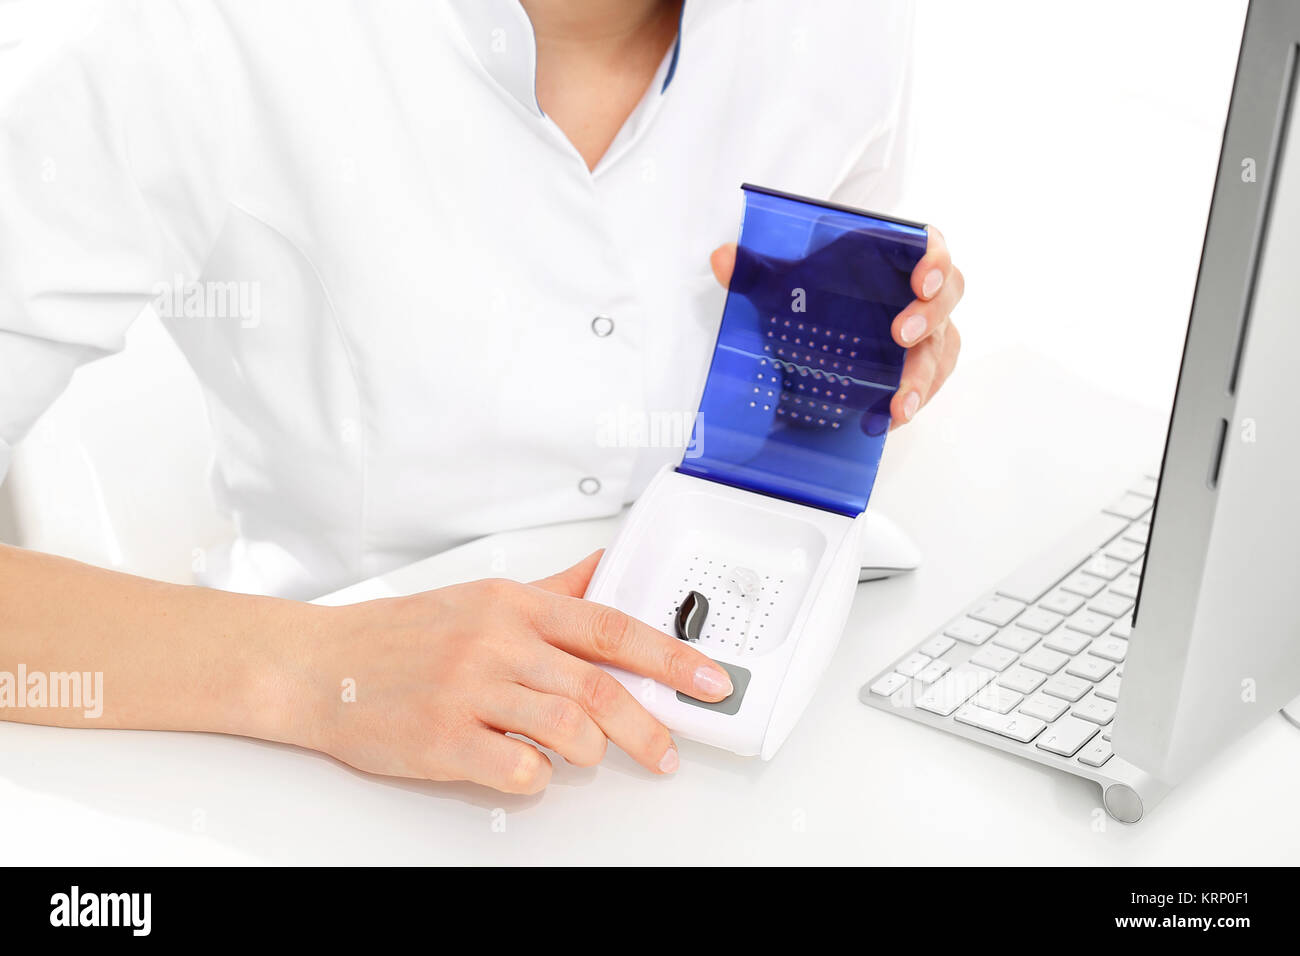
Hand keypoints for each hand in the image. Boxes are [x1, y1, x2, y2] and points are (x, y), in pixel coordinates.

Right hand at [293, 551, 733, 793]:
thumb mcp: (483, 597)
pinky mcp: (442, 740)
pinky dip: (536, 777)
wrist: (319, 666)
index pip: (612, 628)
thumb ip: (553, 589)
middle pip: (600, 688)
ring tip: (584, 757)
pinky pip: (518, 768)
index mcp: (515, 605)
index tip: (709, 680)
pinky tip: (526, 768)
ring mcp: (469, 691)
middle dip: (648, 726)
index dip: (670, 657)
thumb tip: (607, 567)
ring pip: (567, 728)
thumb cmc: (403, 636)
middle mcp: (497, 642)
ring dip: (589, 752)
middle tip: (669, 753)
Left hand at [710, 224, 962, 427]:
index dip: (935, 260)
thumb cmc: (816, 289)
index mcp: (895, 254)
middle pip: (947, 294)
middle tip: (900, 336)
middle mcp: (919, 289)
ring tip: (899, 404)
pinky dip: (914, 400)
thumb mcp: (783, 281)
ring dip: (925, 375)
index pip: (931, 246)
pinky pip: (932, 380)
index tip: (922, 279)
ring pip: (943, 345)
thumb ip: (755, 269)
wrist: (817, 322)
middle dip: (929, 316)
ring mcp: (927, 329)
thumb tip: (722, 260)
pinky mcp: (922, 363)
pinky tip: (889, 418)